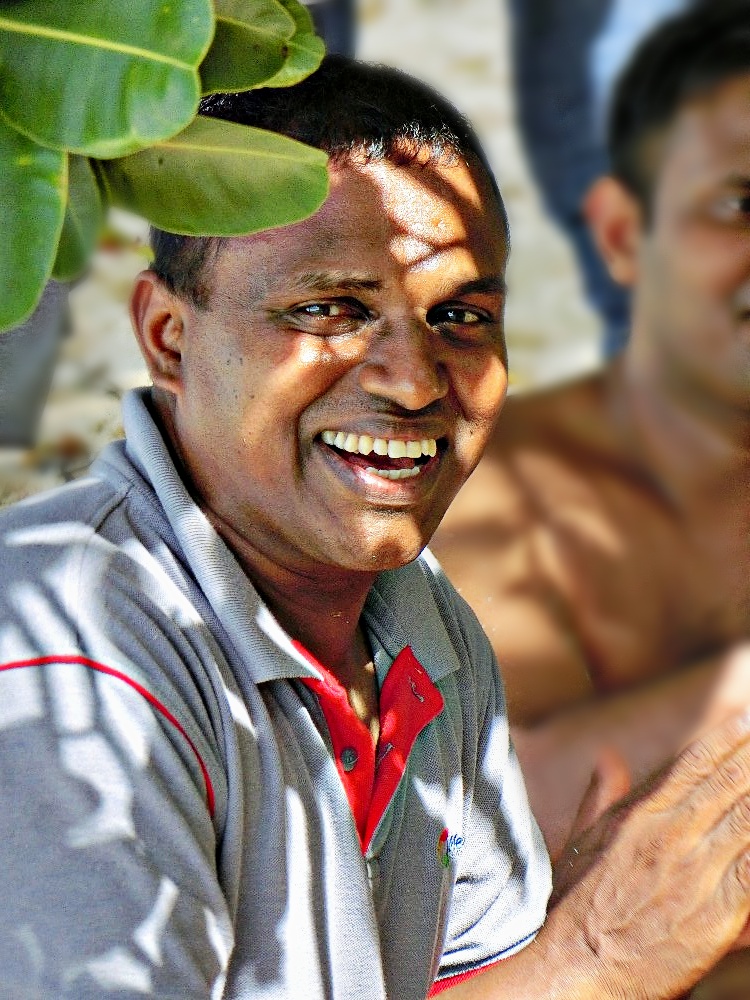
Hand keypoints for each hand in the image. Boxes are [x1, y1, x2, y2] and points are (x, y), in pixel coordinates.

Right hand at [548, 712, 749, 999]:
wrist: (576, 967)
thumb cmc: (576, 905)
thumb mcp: (583, 841)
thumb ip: (602, 795)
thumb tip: (608, 755)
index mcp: (641, 815)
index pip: (692, 763)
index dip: (724, 737)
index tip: (746, 717)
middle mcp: (670, 835)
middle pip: (728, 782)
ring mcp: (696, 873)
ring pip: (748, 818)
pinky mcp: (717, 914)